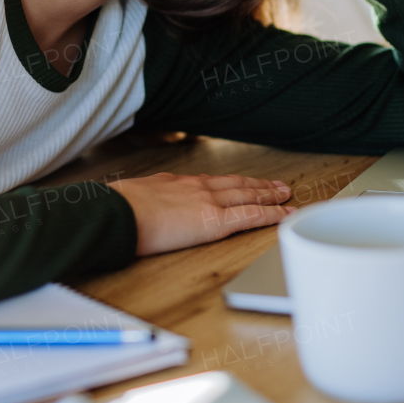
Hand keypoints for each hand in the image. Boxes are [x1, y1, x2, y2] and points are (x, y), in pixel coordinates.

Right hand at [107, 172, 294, 255]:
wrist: (117, 213)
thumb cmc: (118, 209)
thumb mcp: (134, 196)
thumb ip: (148, 199)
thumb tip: (144, 206)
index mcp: (177, 183)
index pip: (213, 182)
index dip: (232, 183)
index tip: (243, 183)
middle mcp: (197, 187)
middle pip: (236, 184)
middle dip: (258, 184)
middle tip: (277, 184)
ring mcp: (208, 201)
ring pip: (248, 195)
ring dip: (269, 194)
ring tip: (285, 194)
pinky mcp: (214, 220)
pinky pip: (250, 215)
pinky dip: (271, 214)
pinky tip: (284, 214)